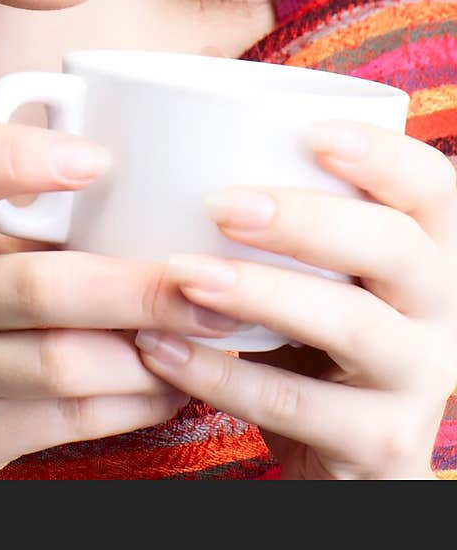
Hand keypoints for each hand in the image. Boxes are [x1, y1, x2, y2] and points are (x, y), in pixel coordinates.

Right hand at [0, 121, 249, 479]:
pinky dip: (137, 399)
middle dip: (139, 284)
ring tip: (212, 331)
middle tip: (209, 276)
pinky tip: (176, 379)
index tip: (98, 158)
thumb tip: (155, 168)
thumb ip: (17, 205)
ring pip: (62, 362)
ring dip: (151, 349)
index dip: (16, 157)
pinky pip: (69, 418)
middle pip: (37, 284)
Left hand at [133, 121, 456, 478]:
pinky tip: (162, 347)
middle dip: (305, 219)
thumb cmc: (312, 332)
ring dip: (259, 293)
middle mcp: (443, 309)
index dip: (384, 156)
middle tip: (219, 204)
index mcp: (433, 250)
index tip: (312, 133)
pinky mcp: (380, 443)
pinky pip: (296, 405)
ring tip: (182, 272)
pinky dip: (220, 375)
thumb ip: (289, 213)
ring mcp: (420, 380)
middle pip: (394, 248)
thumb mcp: (323, 270)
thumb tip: (180, 134)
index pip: (433, 188)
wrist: (338, 456)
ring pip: (352, 326)